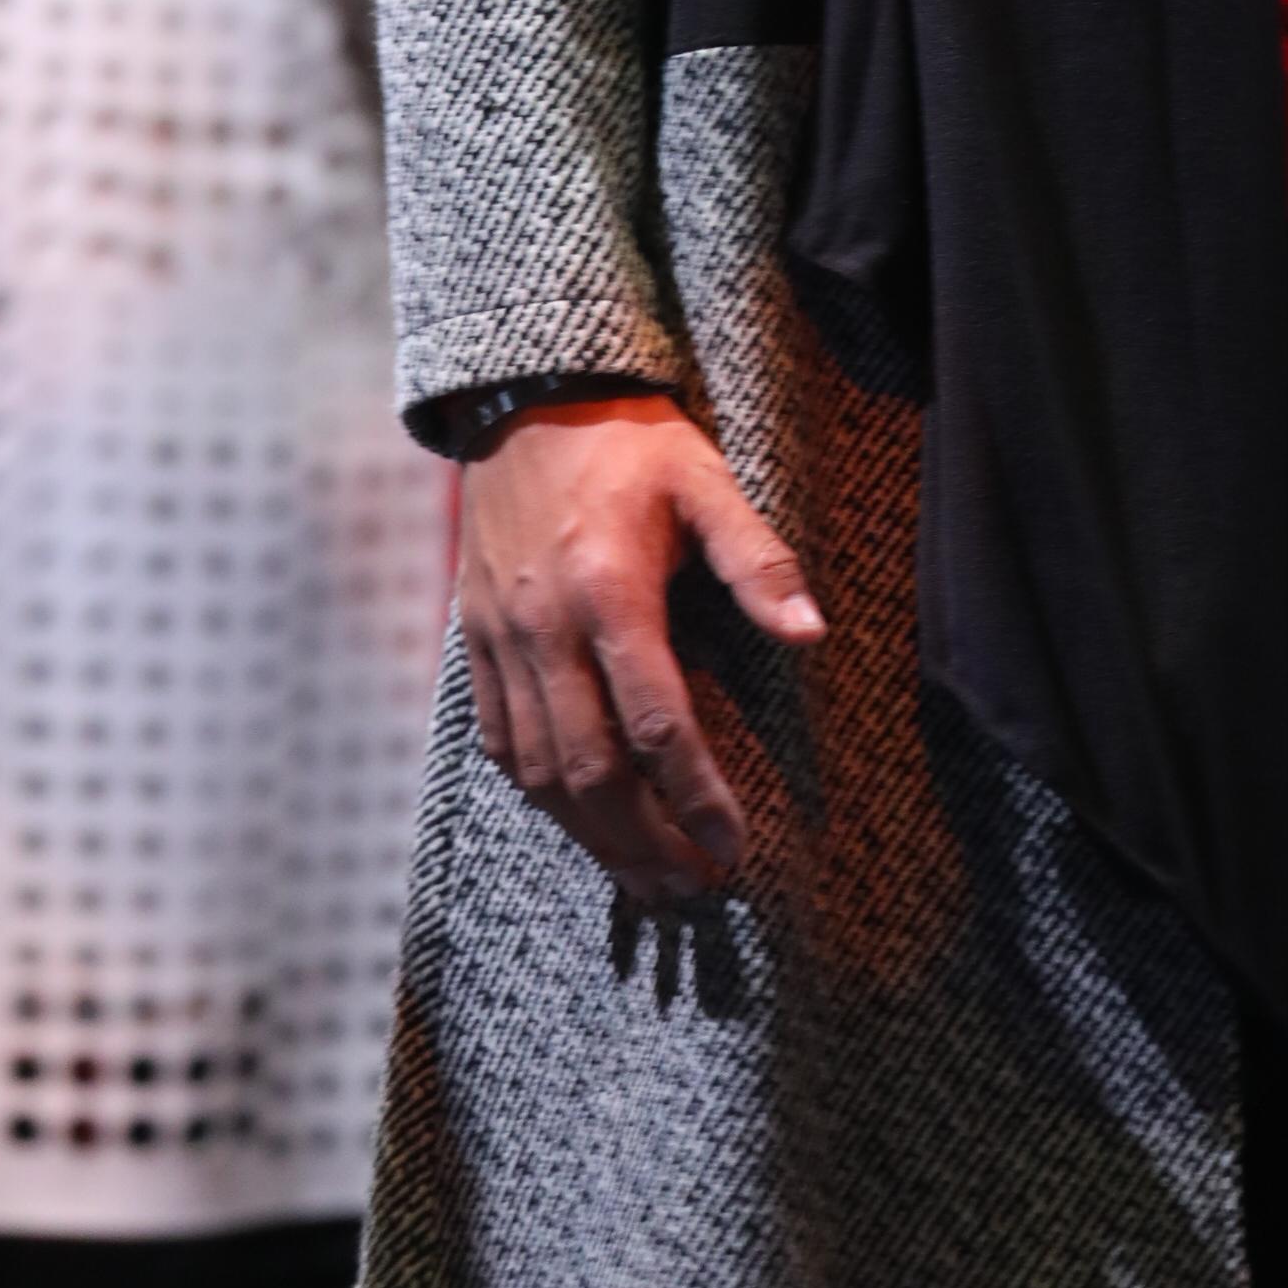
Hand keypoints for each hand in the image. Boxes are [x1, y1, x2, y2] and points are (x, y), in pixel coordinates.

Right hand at [457, 393, 824, 901]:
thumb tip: (813, 634)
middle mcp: (545, 628)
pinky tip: (578, 818)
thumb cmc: (631, 443)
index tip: (735, 847)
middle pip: (589, 768)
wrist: (529, 401)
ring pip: (538, 770)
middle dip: (643, 840)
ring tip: (645, 878)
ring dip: (591, 835)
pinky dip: (539, 792)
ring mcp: (500, 640)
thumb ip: (757, 562)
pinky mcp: (474, 641)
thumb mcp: (707, 481)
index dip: (697, 796)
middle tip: (692, 887)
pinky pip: (500, 740)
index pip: (656, 723)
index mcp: (610, 592)